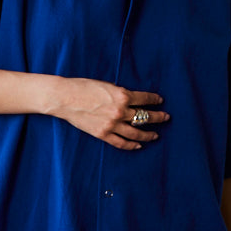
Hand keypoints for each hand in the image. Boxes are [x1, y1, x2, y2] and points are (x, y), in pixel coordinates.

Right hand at [50, 79, 168, 149]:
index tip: (160, 101)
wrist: (64, 98)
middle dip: (158, 117)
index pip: (145, 99)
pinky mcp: (103, 134)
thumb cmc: (83, 87)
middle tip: (166, 118)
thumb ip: (120, 93)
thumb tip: (130, 100)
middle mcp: (120, 111)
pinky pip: (121, 142)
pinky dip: (131, 145)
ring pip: (136, 132)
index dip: (155, 100)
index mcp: (122, 95)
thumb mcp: (106, 85)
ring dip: (148, 134)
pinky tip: (138, 145)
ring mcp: (112, 124)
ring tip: (156, 135)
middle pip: (145, 116)